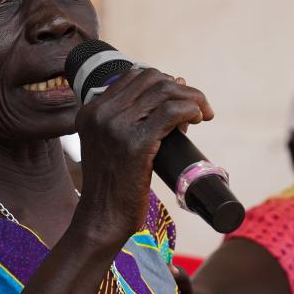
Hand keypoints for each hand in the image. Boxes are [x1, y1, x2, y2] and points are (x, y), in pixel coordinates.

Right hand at [74, 68, 213, 239]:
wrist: (103, 218)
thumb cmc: (114, 186)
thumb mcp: (112, 144)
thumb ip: (134, 118)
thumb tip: (178, 85)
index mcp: (91, 110)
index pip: (135, 76)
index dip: (164, 82)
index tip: (180, 100)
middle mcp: (100, 113)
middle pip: (152, 79)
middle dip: (182, 89)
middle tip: (197, 107)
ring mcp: (116, 126)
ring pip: (165, 91)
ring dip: (192, 98)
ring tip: (202, 113)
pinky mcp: (135, 143)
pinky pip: (172, 111)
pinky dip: (191, 109)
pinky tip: (198, 118)